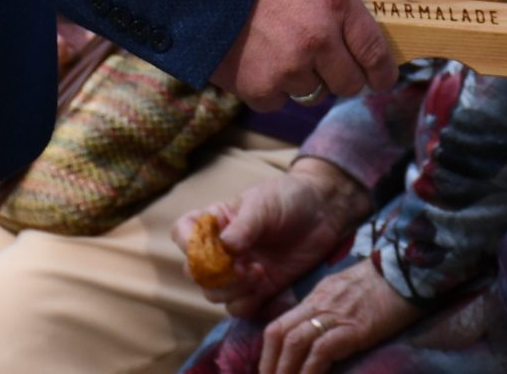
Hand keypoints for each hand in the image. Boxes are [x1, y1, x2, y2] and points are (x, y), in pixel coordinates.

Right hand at [175, 156, 372, 317]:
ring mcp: (238, 270)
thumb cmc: (289, 197)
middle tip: (242, 265)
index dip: (188, 244)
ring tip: (258, 272)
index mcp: (215, 221)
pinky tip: (264, 283)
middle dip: (215, 274)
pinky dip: (246, 302)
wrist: (324, 211)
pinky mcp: (258, 289)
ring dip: (232, 289)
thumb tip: (225, 247)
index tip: (210, 248)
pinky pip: (238, 308)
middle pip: (195, 272)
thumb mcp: (264, 203)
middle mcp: (221, 248)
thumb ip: (244, 226)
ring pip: (214, 294)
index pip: (183, 233)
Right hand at [212, 0, 397, 108]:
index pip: (374, 52)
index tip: (382, 76)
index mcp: (336, 1)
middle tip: (329, 60)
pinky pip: (275, 101)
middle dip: (343, 73)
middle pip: (347, 82)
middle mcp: (318, 41)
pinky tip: (260, 63)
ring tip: (289, 54)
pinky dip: (271, 88)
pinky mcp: (252, 86)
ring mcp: (285, 68)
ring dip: (305, 78)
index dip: (383, 70)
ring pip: (311, 92)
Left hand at [257, 258, 422, 373]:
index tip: (269, 372)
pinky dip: (310, 371)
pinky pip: (322, 351)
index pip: (279, 325)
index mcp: (318, 295)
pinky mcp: (354, 328)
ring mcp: (336, 315)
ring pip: (294, 343)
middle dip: (269, 365)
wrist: (411, 269)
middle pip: (279, 334)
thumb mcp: (349, 288)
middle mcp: (320, 303)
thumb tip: (319, 331)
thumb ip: (331, 306)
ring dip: (285, 371)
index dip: (268, 353)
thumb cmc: (387, 282)